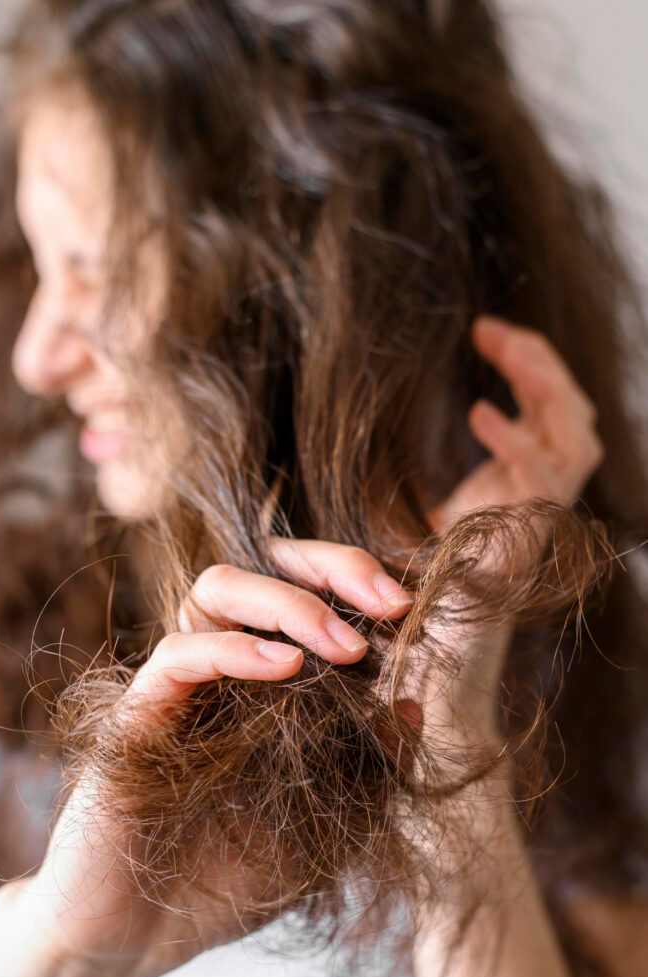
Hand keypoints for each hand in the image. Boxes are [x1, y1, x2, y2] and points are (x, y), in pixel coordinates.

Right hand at [10, 540, 412, 976]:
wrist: (137, 941)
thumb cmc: (229, 880)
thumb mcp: (326, 826)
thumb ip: (369, 770)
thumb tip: (410, 707)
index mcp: (265, 679)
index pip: (304, 592)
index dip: (355, 582)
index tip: (408, 609)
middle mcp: (221, 666)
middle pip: (262, 567)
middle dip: (332, 568)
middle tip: (389, 604)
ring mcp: (178, 686)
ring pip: (217, 589)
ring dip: (289, 602)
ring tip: (345, 645)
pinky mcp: (138, 716)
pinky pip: (179, 655)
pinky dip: (236, 649)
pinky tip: (287, 667)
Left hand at [419, 318, 604, 737]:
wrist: (429, 644)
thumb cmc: (422, 575)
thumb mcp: (430, 506)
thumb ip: (441, 472)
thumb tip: (404, 418)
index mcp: (527, 481)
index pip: (552, 409)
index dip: (529, 364)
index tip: (483, 333)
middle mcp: (545, 495)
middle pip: (572, 413)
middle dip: (538, 365)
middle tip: (490, 332)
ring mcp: (542, 515)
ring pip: (573, 435)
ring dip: (539, 386)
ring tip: (497, 351)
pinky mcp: (527, 536)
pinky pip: (540, 478)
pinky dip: (516, 442)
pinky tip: (478, 415)